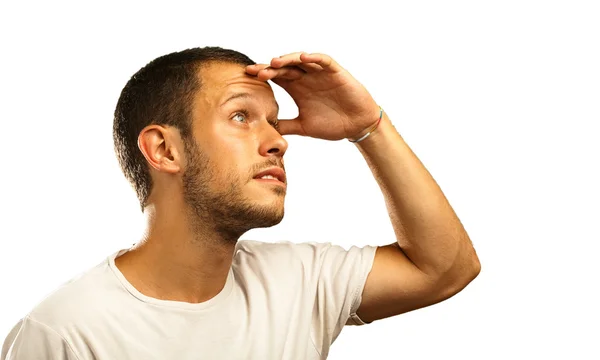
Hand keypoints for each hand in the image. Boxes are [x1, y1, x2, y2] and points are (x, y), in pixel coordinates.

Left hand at [245, 52, 379, 140]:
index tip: (247, 76)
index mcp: (297, 88)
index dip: (262, 75)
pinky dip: (314, 57)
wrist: (357, 125)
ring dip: (288, 60)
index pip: (276, 77)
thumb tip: (266, 130)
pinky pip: (323, 60)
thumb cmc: (332, 124)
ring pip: (301, 60)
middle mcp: (306, 78)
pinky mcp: (335, 72)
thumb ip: (286, 125)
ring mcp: (320, 73)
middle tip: (257, 72)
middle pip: (285, 67)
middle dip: (270, 68)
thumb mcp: (303, 127)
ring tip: (275, 62)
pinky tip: (303, 58)